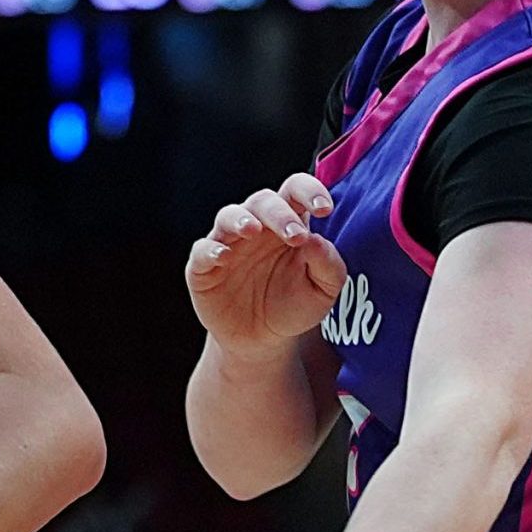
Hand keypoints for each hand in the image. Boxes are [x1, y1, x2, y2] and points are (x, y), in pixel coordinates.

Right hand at [187, 174, 345, 358]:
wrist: (262, 341)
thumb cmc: (293, 306)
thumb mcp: (323, 292)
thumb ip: (328, 265)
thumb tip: (315, 239)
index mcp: (288, 224)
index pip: (295, 190)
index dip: (309, 191)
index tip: (324, 208)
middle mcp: (257, 228)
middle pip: (263, 200)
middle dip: (279, 213)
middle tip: (295, 236)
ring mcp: (228, 245)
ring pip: (228, 215)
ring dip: (241, 219)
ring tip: (253, 230)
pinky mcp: (204, 267)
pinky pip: (203, 249)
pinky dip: (211, 249)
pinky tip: (224, 257)